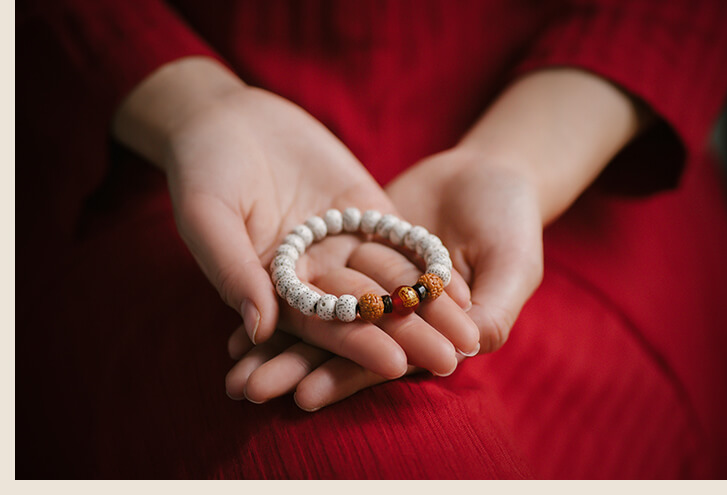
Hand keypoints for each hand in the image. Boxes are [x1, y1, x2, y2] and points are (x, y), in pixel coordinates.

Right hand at [113, 58, 479, 392]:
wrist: (225, 118)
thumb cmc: (201, 169)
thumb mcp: (206, 217)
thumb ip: (232, 270)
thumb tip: (258, 329)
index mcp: (275, 289)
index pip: (321, 324)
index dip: (357, 344)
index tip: (394, 364)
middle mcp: (315, 273)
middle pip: (367, 311)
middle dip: (408, 335)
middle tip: (450, 362)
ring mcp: (343, 242)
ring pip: (391, 280)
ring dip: (429, 305)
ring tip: (470, 331)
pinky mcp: (365, 211)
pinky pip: (401, 238)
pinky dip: (429, 260)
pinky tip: (461, 279)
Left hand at [225, 147, 542, 410]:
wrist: (491, 172)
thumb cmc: (512, 222)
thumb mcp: (515, 263)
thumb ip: (495, 309)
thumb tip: (466, 352)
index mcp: (430, 331)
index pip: (382, 361)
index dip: (346, 378)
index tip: (303, 397)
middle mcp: (392, 314)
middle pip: (338, 345)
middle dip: (294, 368)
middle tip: (245, 390)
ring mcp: (369, 282)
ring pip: (318, 314)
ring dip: (277, 339)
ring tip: (233, 365)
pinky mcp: (352, 251)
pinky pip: (314, 272)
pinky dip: (281, 290)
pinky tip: (246, 307)